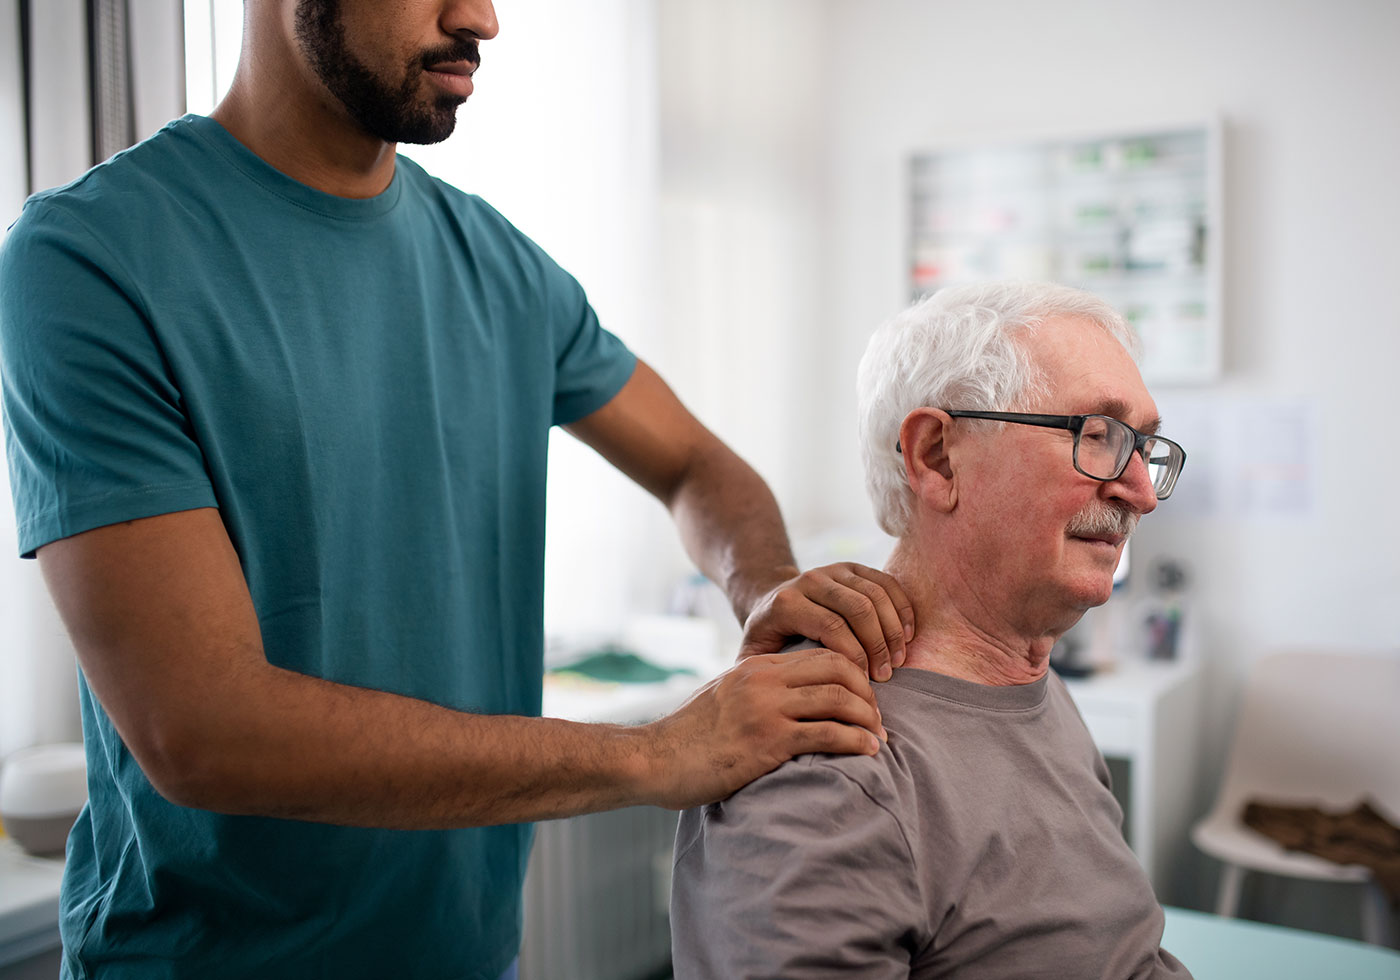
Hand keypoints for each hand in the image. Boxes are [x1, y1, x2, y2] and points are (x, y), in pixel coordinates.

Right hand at [638, 648, 884, 809]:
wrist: (653, 758)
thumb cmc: (688, 737)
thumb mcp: (724, 698)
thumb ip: (756, 691)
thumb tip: (789, 701)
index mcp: (757, 667)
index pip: (822, 654)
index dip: (853, 672)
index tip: (864, 698)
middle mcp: (765, 681)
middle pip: (839, 669)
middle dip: (868, 693)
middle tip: (878, 719)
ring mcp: (767, 710)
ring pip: (839, 700)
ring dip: (869, 720)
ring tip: (878, 739)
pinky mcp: (768, 742)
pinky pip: (827, 735)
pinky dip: (856, 742)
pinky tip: (867, 752)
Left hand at [739, 563, 914, 680]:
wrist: (769, 601)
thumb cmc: (767, 640)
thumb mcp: (755, 656)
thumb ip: (766, 676)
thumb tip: (791, 702)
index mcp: (786, 603)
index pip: (832, 627)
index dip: (855, 656)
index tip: (865, 683)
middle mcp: (810, 580)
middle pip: (858, 609)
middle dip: (878, 645)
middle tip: (886, 675)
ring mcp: (832, 570)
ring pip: (876, 595)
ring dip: (893, 629)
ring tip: (898, 659)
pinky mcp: (852, 566)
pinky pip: (886, 582)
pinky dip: (902, 608)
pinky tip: (907, 635)